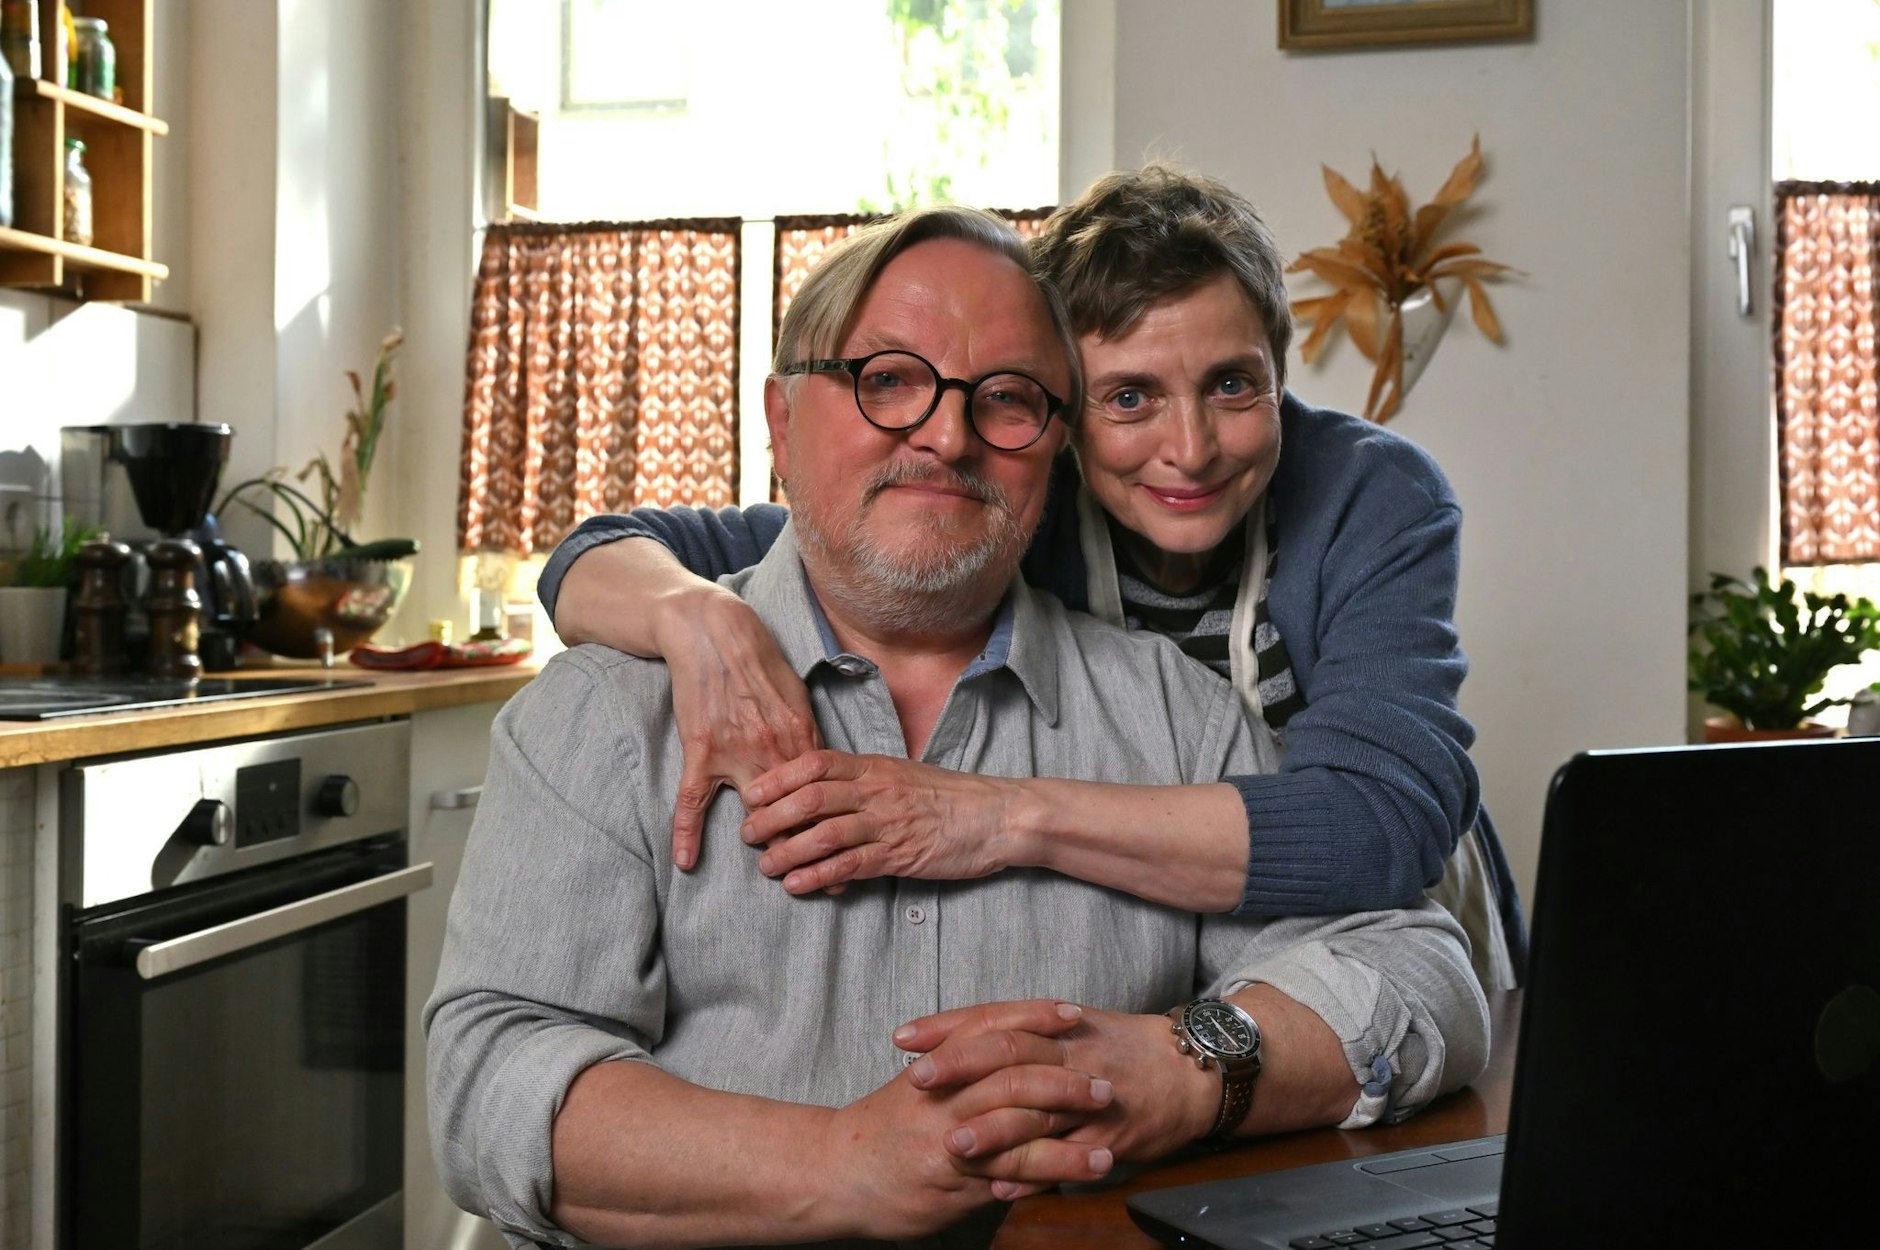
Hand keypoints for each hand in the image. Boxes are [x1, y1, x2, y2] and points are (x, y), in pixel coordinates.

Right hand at [655, 587, 819, 869]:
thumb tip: (824, 766)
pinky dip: (688, 832)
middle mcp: (775, 749)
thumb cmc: (757, 661)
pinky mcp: (702, 749)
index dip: (840, 828)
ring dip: (770, 846)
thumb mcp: (795, 695)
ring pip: (758, 812)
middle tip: (828, 883)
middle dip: (815, 849)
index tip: (854, 856)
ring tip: (781, 877)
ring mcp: (737, 752)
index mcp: (801, 736)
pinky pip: (693, 799)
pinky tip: (686, 862)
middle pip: (800, 812)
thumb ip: (806, 734)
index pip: (826, 795)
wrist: (714, 632)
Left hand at [744, 752, 1023, 892]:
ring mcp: (888, 823)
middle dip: (771, 818)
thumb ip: (864, 782)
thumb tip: (820, 795)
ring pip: (824, 834)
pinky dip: (819, 876)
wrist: (998, 817)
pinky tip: (798, 885)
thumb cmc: (950, 797)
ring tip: (766, 866)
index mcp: (875, 766)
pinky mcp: (901, 855)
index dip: (777, 779)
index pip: (814, 764)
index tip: (750, 795)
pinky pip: (850, 865)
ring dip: (787, 852)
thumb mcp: (902, 776)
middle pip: (809, 799)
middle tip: (748, 835)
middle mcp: (877, 790)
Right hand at [819, 1007, 1115, 1236]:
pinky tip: (1082, 1173)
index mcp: (938, 1063)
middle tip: (1105, 1084)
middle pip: (1015, 1073)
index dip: (1035, 1016)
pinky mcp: (955, 1178)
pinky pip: (1011, 1172)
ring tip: (1109, 1138)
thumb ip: (957, 1067)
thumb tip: (1005, 1054)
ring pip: (1020, 1124)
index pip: (992, 1026)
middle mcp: (946, 1094)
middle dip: (1066, 1078)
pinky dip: (1051, 1171)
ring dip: (1071, 1131)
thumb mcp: (916, 1085)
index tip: (1074, 1013)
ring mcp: (951, 1136)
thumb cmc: (879, 1130)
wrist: (834, 1172)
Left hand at [897, 1000, 1218, 1170]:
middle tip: (917, 1082)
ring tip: (952, 1146)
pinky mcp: (1110, 1137)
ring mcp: (1091, 1097)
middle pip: (1008, 1054)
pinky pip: (1067, 1159)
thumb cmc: (1123, 1048)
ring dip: (993, 1130)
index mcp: (1056, 1025)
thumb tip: (961, 1038)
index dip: (947, 1026)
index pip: (992, 1018)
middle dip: (959, 1067)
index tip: (904, 1037)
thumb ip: (1021, 1032)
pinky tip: (1001, 1189)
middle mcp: (1070, 1054)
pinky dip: (1033, 1175)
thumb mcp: (1073, 1027)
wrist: (1190, 1072)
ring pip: (1037, 1110)